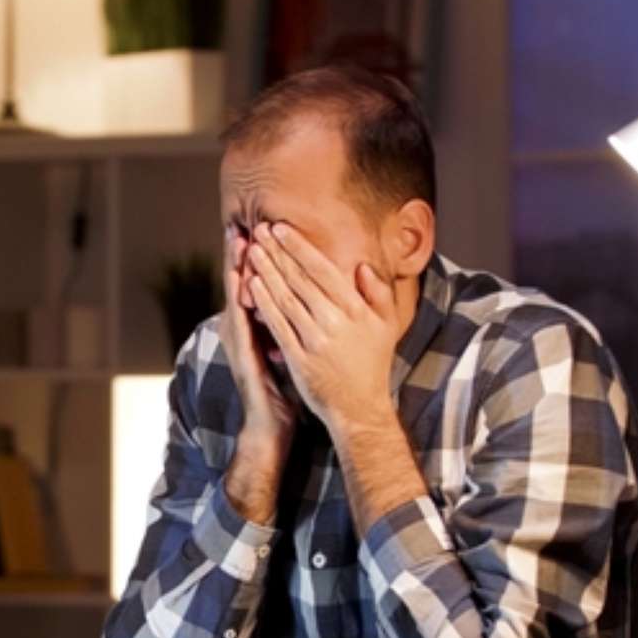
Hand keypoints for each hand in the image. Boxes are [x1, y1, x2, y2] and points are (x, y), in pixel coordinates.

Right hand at [218, 225, 297, 448]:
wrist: (271, 427)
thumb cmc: (285, 391)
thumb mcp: (292, 350)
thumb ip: (295, 324)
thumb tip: (313, 300)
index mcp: (256, 326)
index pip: (259, 284)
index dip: (261, 258)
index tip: (266, 230)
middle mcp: (242, 330)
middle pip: (242, 283)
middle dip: (243, 253)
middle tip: (244, 222)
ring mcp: (239, 341)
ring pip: (238, 295)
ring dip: (237, 267)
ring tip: (240, 239)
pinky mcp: (243, 353)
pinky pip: (241, 319)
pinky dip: (240, 296)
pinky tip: (242, 277)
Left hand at [246, 222, 397, 435]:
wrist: (360, 408)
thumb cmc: (372, 365)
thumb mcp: (386, 326)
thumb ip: (378, 294)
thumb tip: (362, 266)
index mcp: (355, 310)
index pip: (323, 270)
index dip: (299, 247)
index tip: (280, 228)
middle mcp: (334, 321)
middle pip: (300, 279)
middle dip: (277, 252)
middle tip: (258, 230)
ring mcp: (314, 339)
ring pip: (285, 298)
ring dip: (266, 271)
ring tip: (251, 250)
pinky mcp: (298, 357)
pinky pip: (278, 325)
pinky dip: (264, 303)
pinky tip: (252, 285)